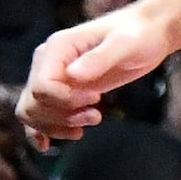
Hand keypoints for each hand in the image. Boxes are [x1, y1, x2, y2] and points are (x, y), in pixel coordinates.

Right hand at [21, 0, 180, 146]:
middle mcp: (47, 63)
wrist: (147, 34)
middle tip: (96, 116)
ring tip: (91, 121)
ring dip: (56, 125)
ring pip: (33, 111)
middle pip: (34, 102)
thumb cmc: (138, 35)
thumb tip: (72, 75)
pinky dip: (41, 130)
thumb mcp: (124, 44)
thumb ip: (99, 58)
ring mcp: (53, 77)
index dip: (64, 100)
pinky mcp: (63, 90)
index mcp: (56, 48)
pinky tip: (49, 145)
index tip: (95, 99)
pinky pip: (39, 114)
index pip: (41, 86)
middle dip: (62, 116)